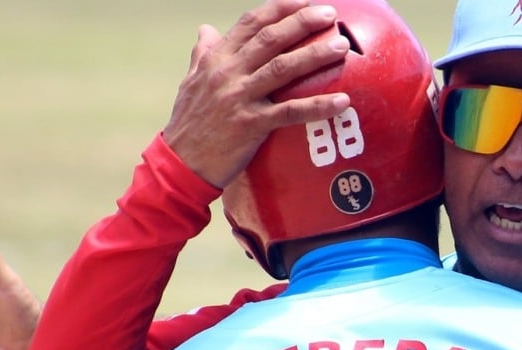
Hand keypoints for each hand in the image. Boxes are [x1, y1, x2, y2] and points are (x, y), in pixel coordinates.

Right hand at [163, 0, 351, 187]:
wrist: (179, 163)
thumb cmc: (188, 123)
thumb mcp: (190, 81)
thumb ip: (202, 53)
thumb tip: (206, 29)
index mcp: (216, 59)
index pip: (250, 23)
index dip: (280, 9)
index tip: (305, 0)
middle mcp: (228, 72)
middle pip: (271, 39)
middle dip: (303, 22)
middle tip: (330, 15)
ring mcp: (239, 97)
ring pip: (283, 69)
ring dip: (315, 55)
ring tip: (341, 46)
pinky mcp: (251, 125)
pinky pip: (291, 112)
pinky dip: (318, 106)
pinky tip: (342, 101)